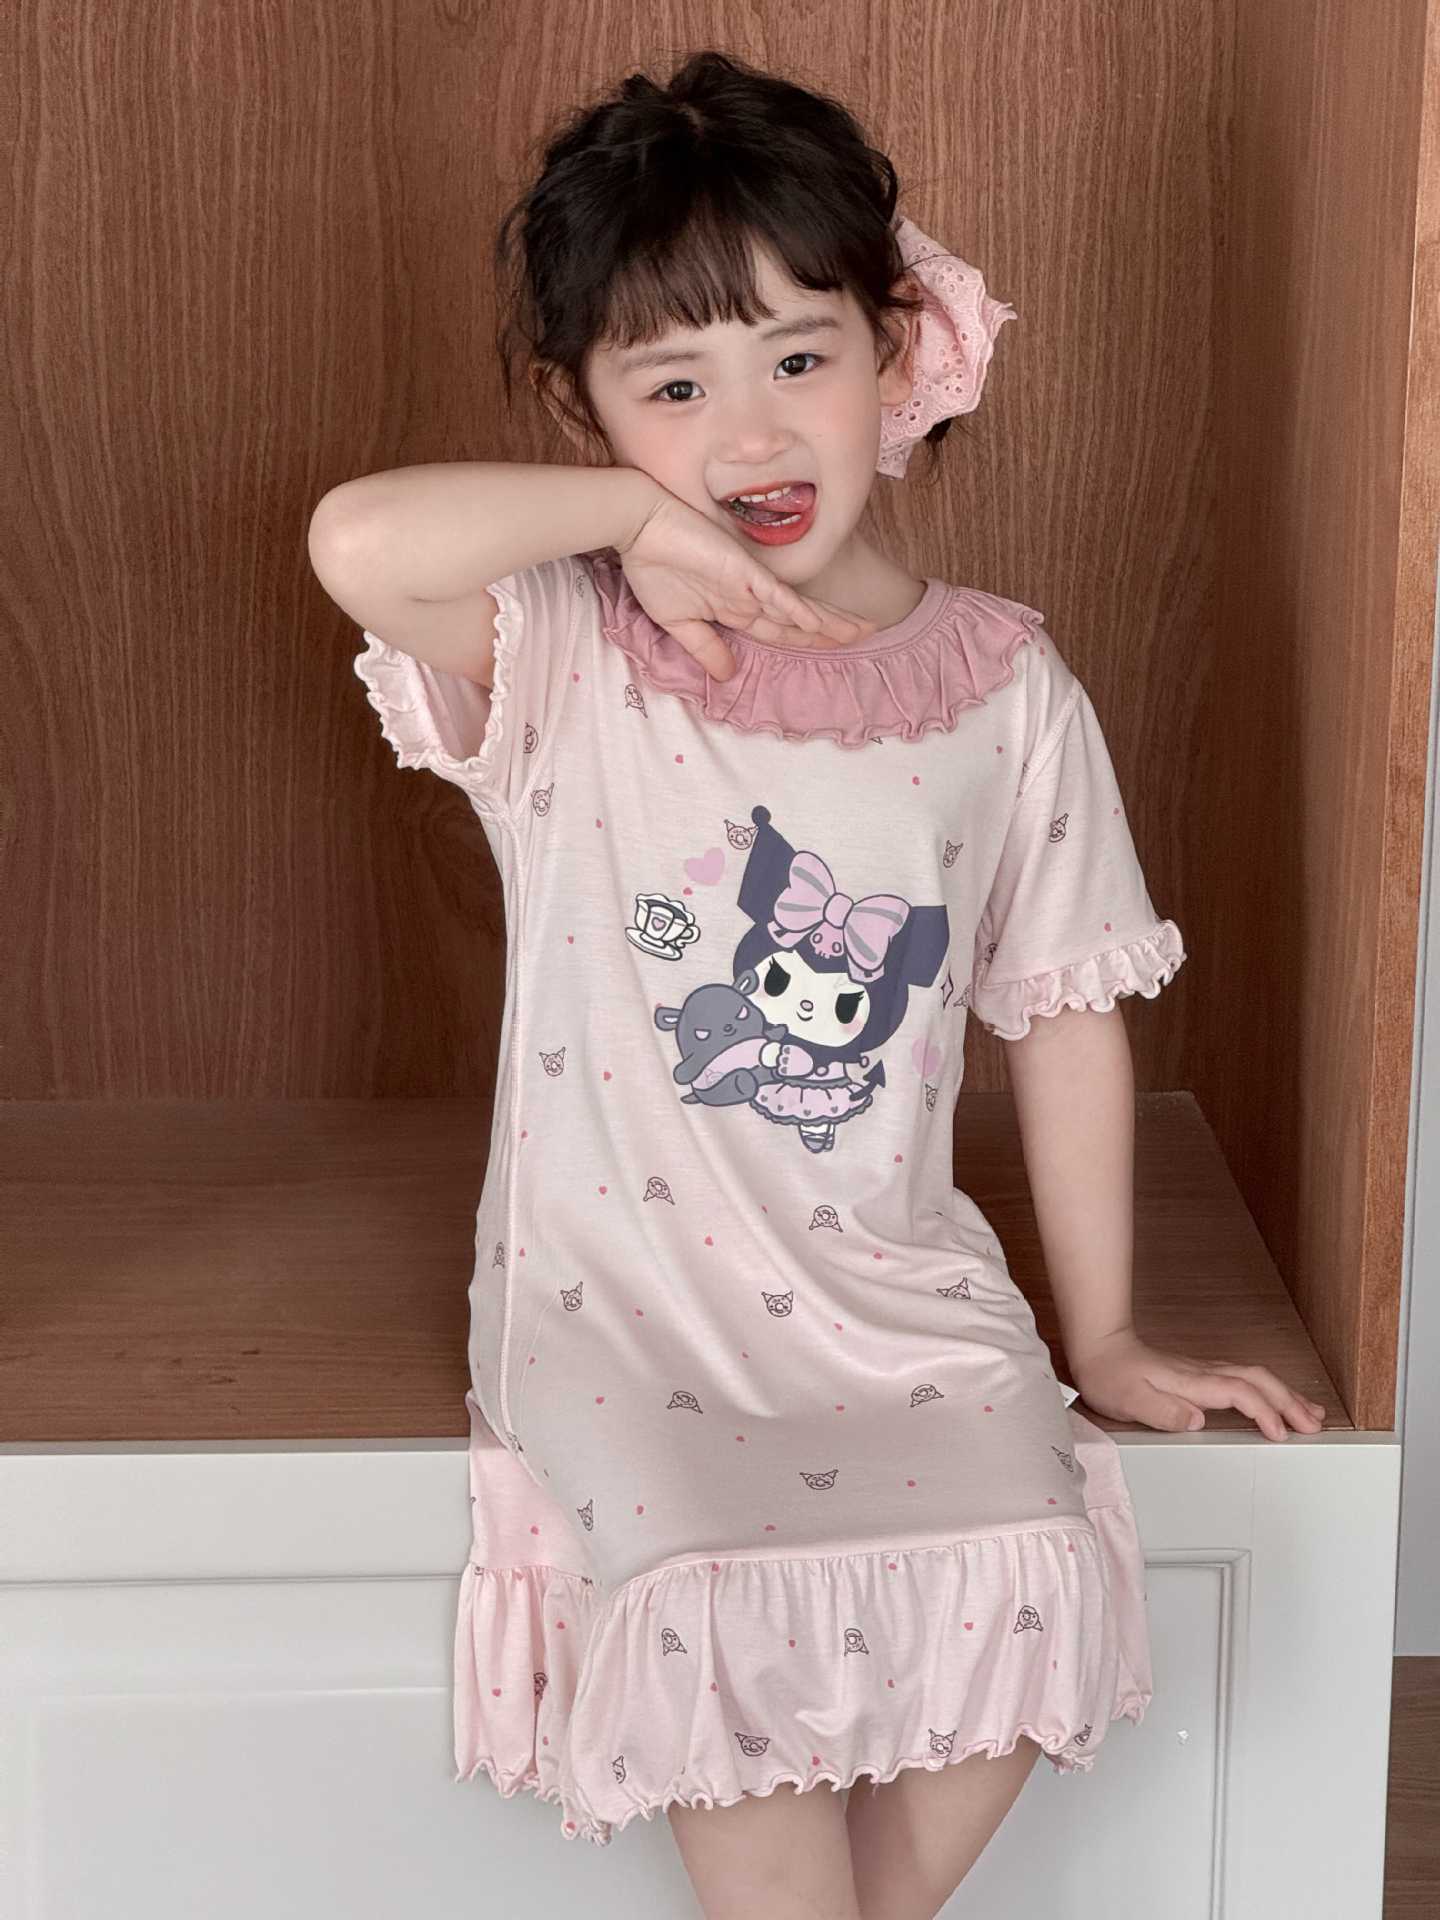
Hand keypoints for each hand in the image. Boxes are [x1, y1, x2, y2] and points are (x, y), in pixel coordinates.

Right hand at [615, 490, 880, 681]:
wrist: (639, 527)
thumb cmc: (654, 568)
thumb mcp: (679, 622)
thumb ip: (706, 648)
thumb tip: (728, 676)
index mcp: (735, 607)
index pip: (779, 629)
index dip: (806, 639)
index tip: (834, 646)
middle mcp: (749, 596)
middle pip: (798, 620)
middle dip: (832, 630)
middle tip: (868, 633)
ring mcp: (749, 583)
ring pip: (797, 609)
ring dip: (828, 622)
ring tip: (861, 630)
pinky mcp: (743, 571)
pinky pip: (775, 596)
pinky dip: (796, 611)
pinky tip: (818, 624)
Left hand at [1067, 1328, 1327, 1441]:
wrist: (1098, 1347)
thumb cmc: (1110, 1375)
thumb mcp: (1128, 1400)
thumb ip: (1162, 1411)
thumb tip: (1197, 1419)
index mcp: (1191, 1382)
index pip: (1239, 1393)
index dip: (1264, 1412)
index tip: (1280, 1434)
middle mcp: (1204, 1373)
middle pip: (1258, 1381)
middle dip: (1290, 1401)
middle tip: (1315, 1426)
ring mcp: (1204, 1372)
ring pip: (1256, 1378)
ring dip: (1286, 1394)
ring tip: (1312, 1414)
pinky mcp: (1201, 1375)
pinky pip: (1246, 1379)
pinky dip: (1269, 1390)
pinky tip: (1276, 1400)